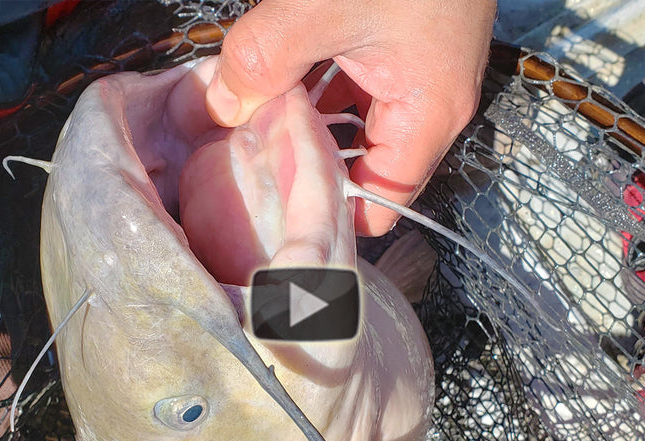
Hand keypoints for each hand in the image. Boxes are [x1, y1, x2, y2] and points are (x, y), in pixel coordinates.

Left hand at [206, 0, 496, 234]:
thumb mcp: (317, 9)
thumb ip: (259, 63)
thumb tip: (218, 107)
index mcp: (425, 115)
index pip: (383, 205)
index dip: (330, 215)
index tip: (272, 209)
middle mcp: (427, 105)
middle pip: (363, 168)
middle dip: (303, 163)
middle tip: (242, 163)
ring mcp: (413, 71)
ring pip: (349, 122)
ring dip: (301, 119)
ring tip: (245, 121)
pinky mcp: (397, 41)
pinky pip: (350, 81)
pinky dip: (311, 81)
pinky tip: (270, 75)